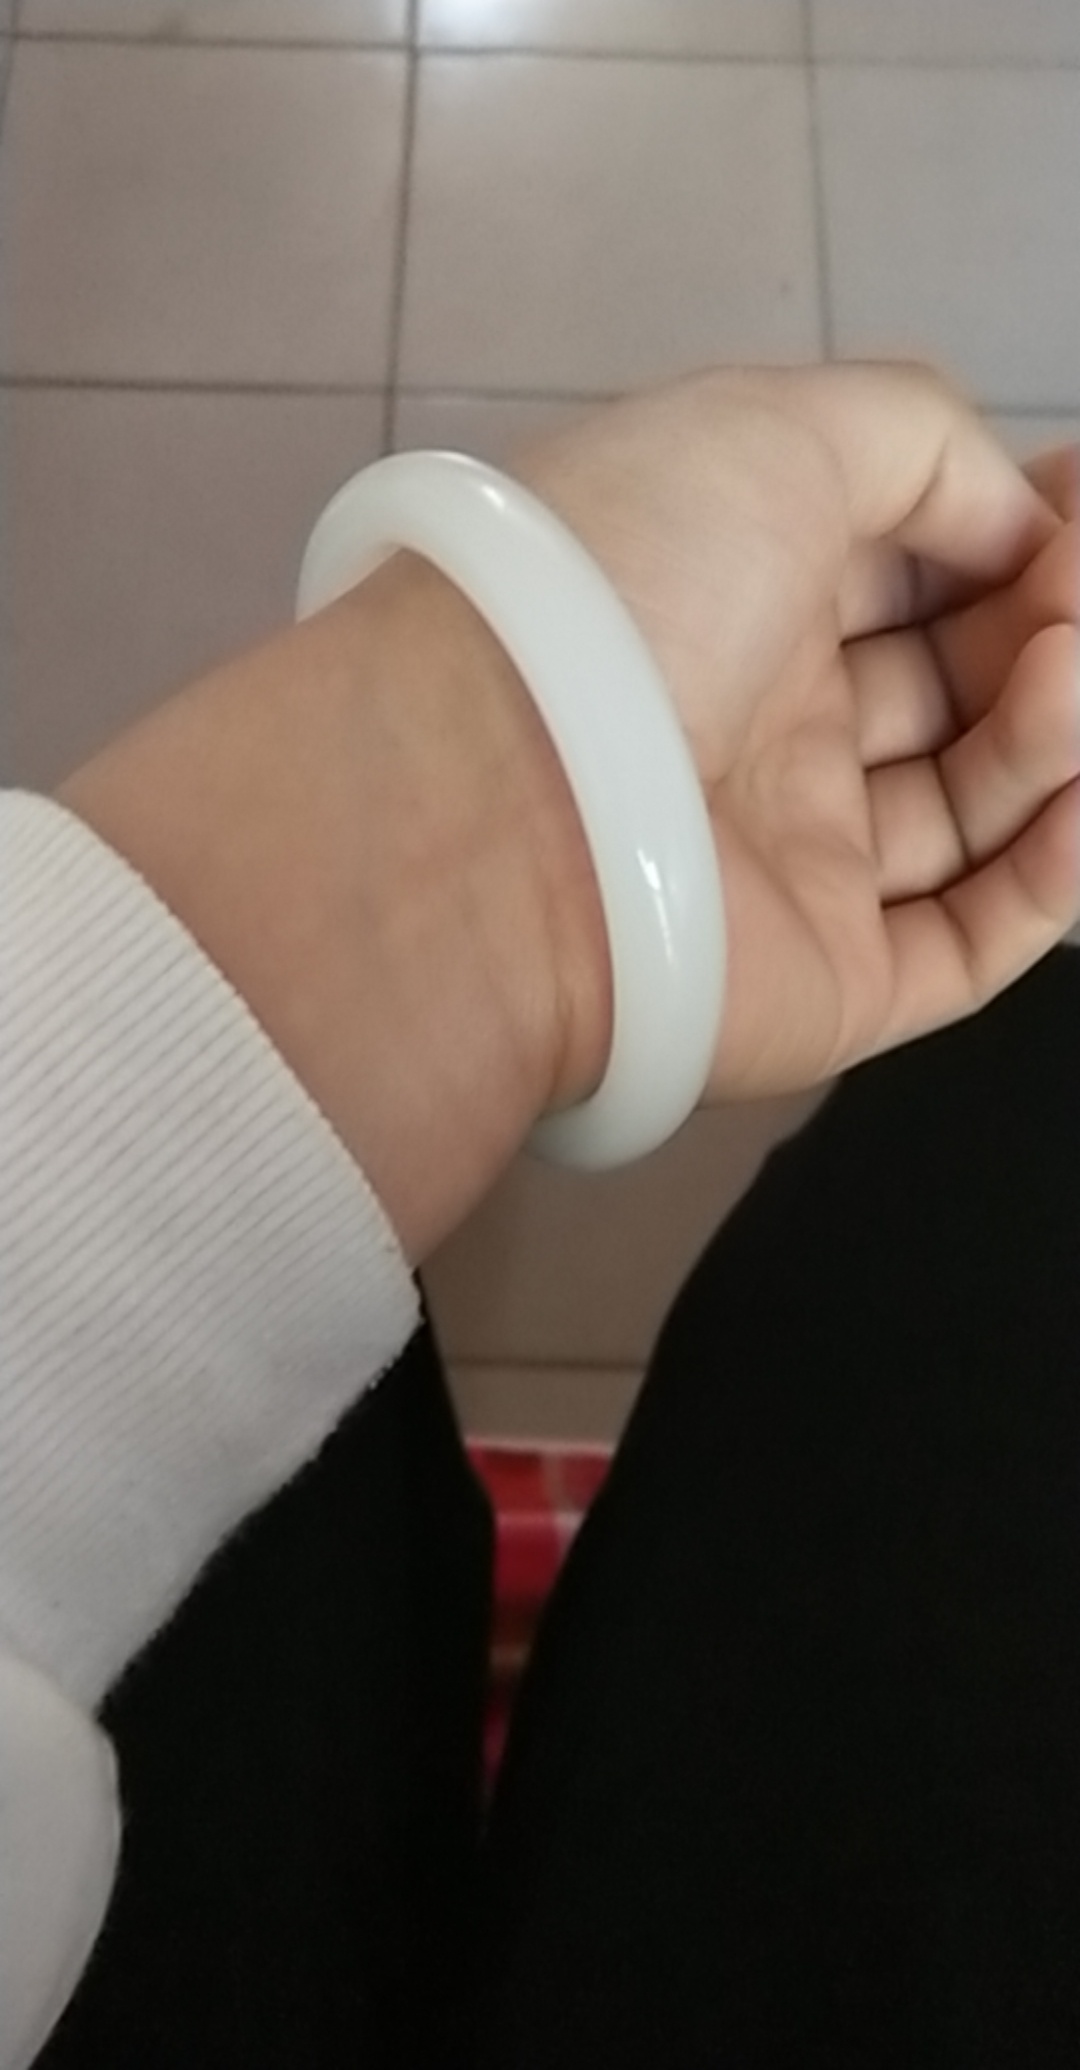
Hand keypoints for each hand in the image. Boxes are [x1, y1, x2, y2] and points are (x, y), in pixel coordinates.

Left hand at [515, 362, 1079, 1100]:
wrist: (505, 805)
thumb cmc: (629, 592)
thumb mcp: (769, 434)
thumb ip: (918, 440)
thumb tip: (1014, 510)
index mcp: (738, 590)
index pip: (910, 563)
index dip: (1011, 535)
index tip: (1078, 513)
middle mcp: (766, 723)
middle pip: (956, 679)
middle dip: (1045, 628)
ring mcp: (798, 859)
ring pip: (976, 802)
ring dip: (1054, 732)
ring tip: (1069, 678)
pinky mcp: (831, 983)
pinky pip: (972, 938)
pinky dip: (1050, 874)